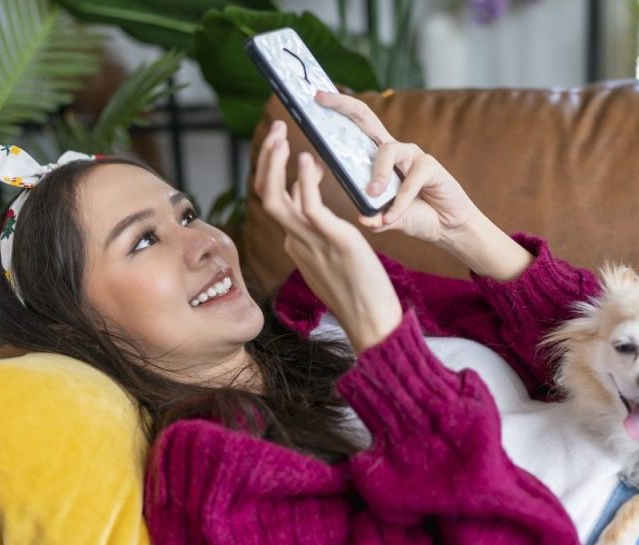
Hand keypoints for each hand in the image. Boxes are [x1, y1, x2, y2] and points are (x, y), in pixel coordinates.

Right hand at [254, 120, 402, 351]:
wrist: (372, 321)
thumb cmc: (359, 291)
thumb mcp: (330, 256)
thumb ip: (317, 229)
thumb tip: (307, 199)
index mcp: (296, 244)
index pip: (276, 201)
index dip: (274, 171)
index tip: (281, 146)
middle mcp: (296, 241)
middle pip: (266, 195)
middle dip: (266, 160)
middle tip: (275, 129)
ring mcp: (311, 242)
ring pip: (276, 197)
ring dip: (275, 162)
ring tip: (280, 135)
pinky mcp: (333, 241)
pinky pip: (309, 206)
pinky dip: (304, 180)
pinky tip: (308, 160)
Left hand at [315, 91, 477, 244]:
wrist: (446, 227)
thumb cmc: (414, 215)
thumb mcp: (386, 218)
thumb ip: (374, 216)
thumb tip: (363, 218)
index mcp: (378, 157)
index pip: (355, 126)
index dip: (337, 110)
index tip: (316, 97)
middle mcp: (394, 149)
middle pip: (365, 118)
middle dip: (342, 105)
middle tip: (321, 99)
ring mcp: (412, 155)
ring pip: (387, 151)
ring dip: (377, 175)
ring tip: (372, 194)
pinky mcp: (430, 166)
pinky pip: (410, 179)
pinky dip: (400, 202)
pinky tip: (393, 216)